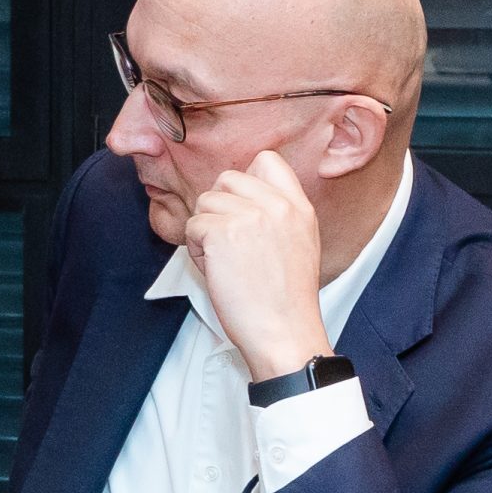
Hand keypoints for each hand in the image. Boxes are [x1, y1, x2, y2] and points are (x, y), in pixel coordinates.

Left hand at [182, 150, 333, 379]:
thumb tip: (239, 196)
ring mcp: (250, 216)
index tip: (240, 208)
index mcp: (299, 206)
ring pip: (204, 202)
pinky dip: (196, 250)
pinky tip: (218, 271)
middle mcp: (277, 205)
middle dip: (218, 209)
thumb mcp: (299, 243)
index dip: (244, 181)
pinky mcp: (223, 232)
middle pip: (226, 179)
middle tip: (230, 244)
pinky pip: (192, 226)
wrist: (283, 331)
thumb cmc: (284, 299)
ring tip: (227, 262)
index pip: (268, 161)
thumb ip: (276, 214)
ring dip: (205, 232)